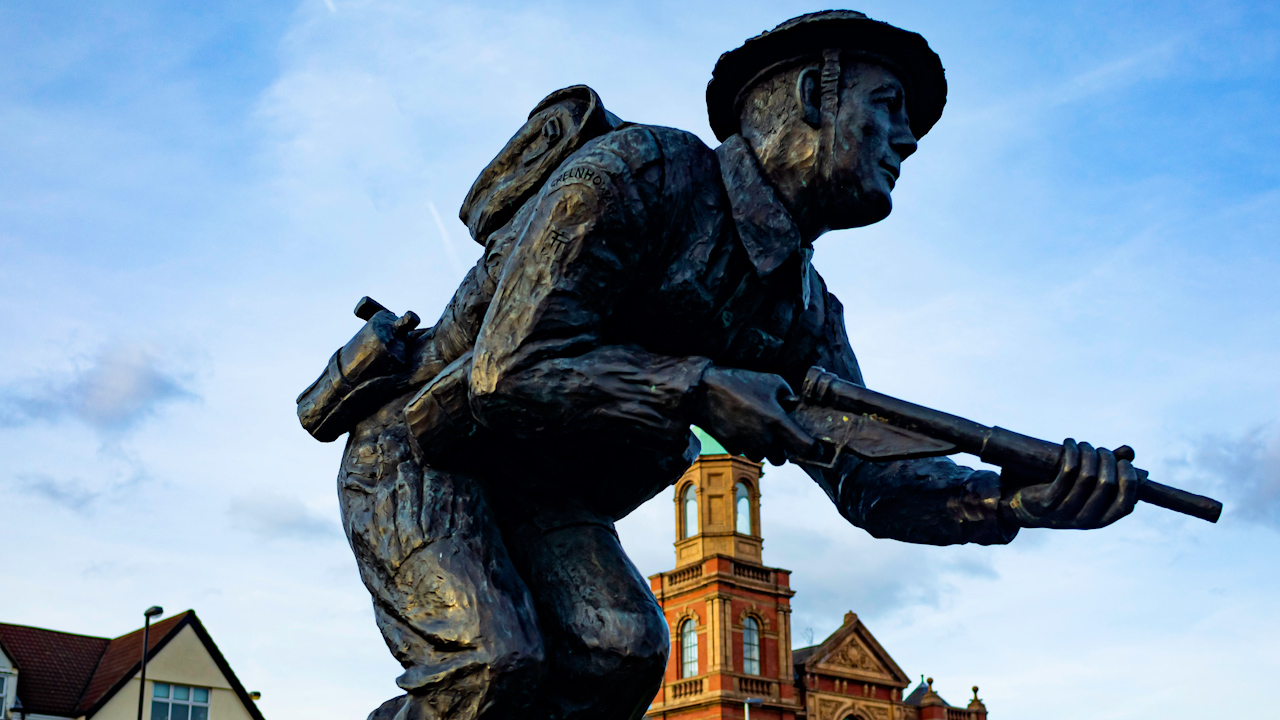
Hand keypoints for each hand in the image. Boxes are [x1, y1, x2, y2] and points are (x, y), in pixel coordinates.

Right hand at [691, 367, 815, 464]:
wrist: (703, 391)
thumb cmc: (739, 382)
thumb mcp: (771, 380)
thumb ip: (788, 396)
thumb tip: (794, 406)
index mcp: (777, 421)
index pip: (805, 446)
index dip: (812, 447)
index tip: (813, 444)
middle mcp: (763, 438)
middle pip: (782, 459)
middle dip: (783, 449)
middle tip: (779, 434)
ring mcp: (746, 445)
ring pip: (763, 457)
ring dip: (764, 449)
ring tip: (758, 429)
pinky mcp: (731, 447)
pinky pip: (745, 452)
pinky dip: (746, 444)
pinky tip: (741, 427)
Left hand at [1001, 439, 1138, 528]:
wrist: (1019, 505)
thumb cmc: (1058, 493)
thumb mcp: (1085, 487)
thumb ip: (1108, 470)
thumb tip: (1129, 452)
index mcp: (1100, 520)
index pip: (1125, 504)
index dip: (1129, 479)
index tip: (1123, 462)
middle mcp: (1085, 520)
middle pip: (1107, 484)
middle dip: (1107, 460)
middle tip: (1099, 449)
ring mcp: (1065, 512)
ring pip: (1087, 475)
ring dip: (1088, 452)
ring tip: (1083, 444)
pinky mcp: (1047, 501)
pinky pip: (1067, 472)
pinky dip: (1071, 452)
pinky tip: (1069, 443)